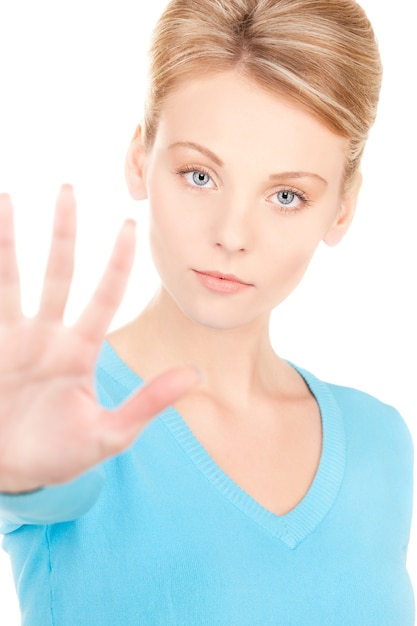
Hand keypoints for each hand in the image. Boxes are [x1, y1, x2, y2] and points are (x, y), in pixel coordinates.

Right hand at [0, 186, 198, 492]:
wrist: (13, 471)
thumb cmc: (62, 454)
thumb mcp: (110, 434)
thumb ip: (149, 403)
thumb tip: (197, 375)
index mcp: (81, 351)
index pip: (104, 295)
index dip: (116, 262)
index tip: (129, 224)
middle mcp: (49, 335)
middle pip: (58, 272)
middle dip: (63, 231)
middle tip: (67, 186)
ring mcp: (16, 337)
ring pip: (14, 277)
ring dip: (10, 239)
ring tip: (8, 198)